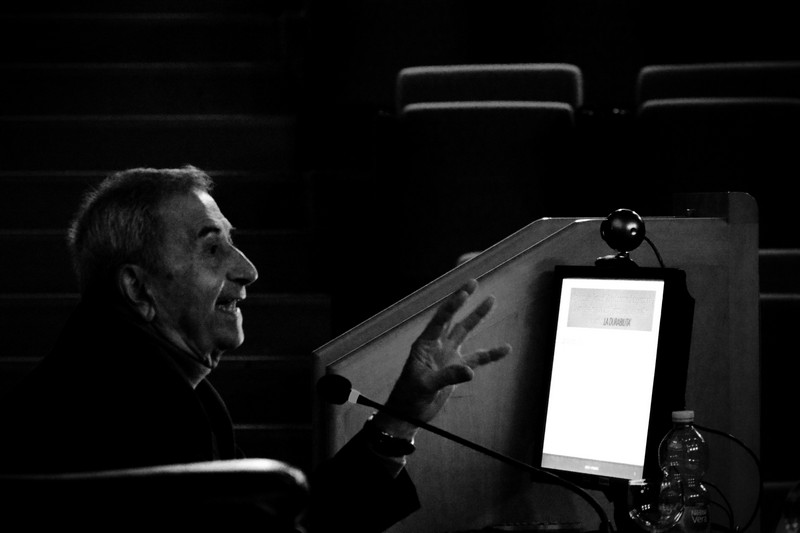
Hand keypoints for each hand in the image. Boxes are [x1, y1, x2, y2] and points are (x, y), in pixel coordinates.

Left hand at [375, 279, 510, 436]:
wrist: (409, 413)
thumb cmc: (409, 396)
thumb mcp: (425, 385)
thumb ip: (447, 376)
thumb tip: (470, 371)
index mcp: (425, 344)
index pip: (440, 320)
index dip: (452, 305)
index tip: (465, 291)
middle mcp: (438, 345)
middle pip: (453, 318)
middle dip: (463, 301)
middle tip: (474, 282)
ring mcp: (449, 355)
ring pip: (466, 332)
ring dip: (477, 317)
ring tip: (491, 300)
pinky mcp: (458, 369)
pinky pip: (478, 359)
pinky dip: (491, 354)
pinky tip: (505, 349)